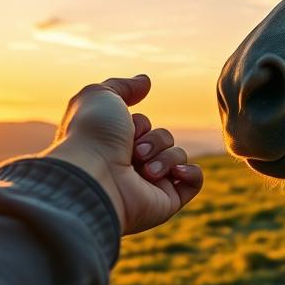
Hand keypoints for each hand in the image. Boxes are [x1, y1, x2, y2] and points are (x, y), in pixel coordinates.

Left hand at [43, 75, 203, 234]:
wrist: (94, 175)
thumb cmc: (91, 135)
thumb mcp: (101, 95)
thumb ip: (123, 86)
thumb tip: (146, 82)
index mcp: (113, 148)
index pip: (143, 126)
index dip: (139, 123)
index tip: (122, 130)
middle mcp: (129, 168)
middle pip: (163, 137)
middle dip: (153, 139)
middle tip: (133, 151)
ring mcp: (148, 186)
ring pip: (178, 156)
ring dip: (165, 156)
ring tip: (144, 169)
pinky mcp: (165, 203)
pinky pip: (193, 182)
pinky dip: (190, 172)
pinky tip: (175, 172)